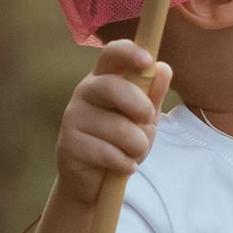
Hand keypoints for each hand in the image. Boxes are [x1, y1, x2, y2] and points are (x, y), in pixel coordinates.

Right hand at [59, 39, 169, 204]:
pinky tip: (124, 165)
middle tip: (148, 120)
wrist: (95, 179)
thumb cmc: (121, 140)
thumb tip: (164, 68)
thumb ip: (153, 94)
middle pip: (113, 87)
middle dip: (140, 106)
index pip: (112, 53)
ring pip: (116, 127)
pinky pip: (107, 153)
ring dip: (137, 145)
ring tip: (135, 152)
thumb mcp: (143, 117)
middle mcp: (85, 92)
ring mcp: (73, 117)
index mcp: (104, 77)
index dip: (130, 53)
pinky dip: (125, 163)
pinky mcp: (68, 145)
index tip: (148, 61)